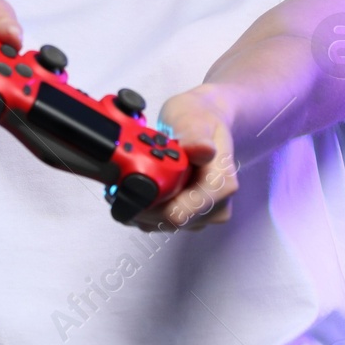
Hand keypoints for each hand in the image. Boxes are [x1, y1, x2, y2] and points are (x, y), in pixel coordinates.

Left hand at [129, 85, 238, 232]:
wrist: (206, 123)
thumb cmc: (200, 119)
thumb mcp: (195, 119)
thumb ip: (196, 137)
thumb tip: (204, 149)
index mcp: (221, 186)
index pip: (179, 214)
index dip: (150, 204)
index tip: (129, 185)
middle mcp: (216, 206)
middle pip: (167, 222)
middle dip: (141, 203)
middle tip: (122, 179)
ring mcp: (202, 215)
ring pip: (161, 224)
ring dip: (141, 206)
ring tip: (131, 178)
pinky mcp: (189, 218)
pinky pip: (159, 222)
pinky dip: (145, 208)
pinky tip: (139, 186)